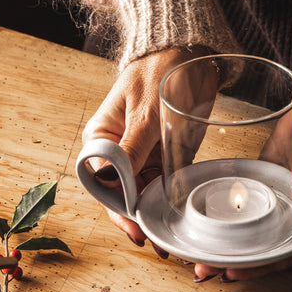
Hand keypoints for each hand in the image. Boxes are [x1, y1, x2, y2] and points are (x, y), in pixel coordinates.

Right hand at [82, 46, 211, 246]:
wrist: (191, 48)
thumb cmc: (161, 70)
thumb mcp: (148, 112)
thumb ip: (133, 148)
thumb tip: (116, 184)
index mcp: (101, 137)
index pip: (101, 182)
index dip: (116, 208)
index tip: (135, 226)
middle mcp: (118, 149)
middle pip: (121, 194)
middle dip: (136, 219)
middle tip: (157, 243)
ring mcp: (143, 153)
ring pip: (142, 194)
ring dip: (154, 216)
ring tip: (170, 242)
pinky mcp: (166, 154)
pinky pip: (164, 184)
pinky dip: (169, 203)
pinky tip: (177, 221)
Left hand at [193, 65, 291, 280]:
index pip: (289, 250)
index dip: (263, 265)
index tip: (234, 273)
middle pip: (265, 240)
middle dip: (236, 256)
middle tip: (202, 268)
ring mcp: (283, 185)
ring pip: (251, 218)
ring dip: (227, 234)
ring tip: (196, 248)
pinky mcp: (270, 162)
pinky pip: (246, 183)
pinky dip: (227, 199)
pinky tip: (204, 209)